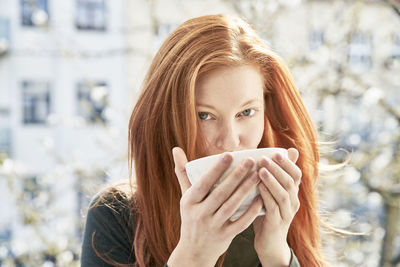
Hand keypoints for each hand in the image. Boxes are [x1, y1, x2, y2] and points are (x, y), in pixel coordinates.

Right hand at [167, 147, 263, 266]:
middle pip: (220, 193)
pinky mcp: (225, 236)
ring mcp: (213, 226)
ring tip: (257, 175)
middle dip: (236, 176)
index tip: (229, 155)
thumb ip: (183, 173)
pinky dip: (251, 211)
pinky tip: (260, 198)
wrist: (194, 250)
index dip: (216, 169)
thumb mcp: (185, 196)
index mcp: (189, 202)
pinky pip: (240, 223)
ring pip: (231, 206)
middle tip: (250, 161)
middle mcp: (200, 214)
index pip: (203, 183)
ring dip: (245, 190)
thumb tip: (176, 149)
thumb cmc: (191, 216)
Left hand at [253, 148, 301, 266]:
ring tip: (261, 170)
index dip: (288, 164)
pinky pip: (273, 208)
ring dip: (272, 181)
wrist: (269, 243)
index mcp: (293, 193)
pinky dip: (266, 196)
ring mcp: (286, 214)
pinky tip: (257, 187)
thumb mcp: (272, 193)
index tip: (276, 153)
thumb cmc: (267, 213)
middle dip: (277, 168)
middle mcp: (293, 202)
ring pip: (283, 194)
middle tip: (264, 158)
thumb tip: (269, 157)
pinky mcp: (276, 224)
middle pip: (290, 182)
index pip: (296, 175)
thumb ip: (272, 177)